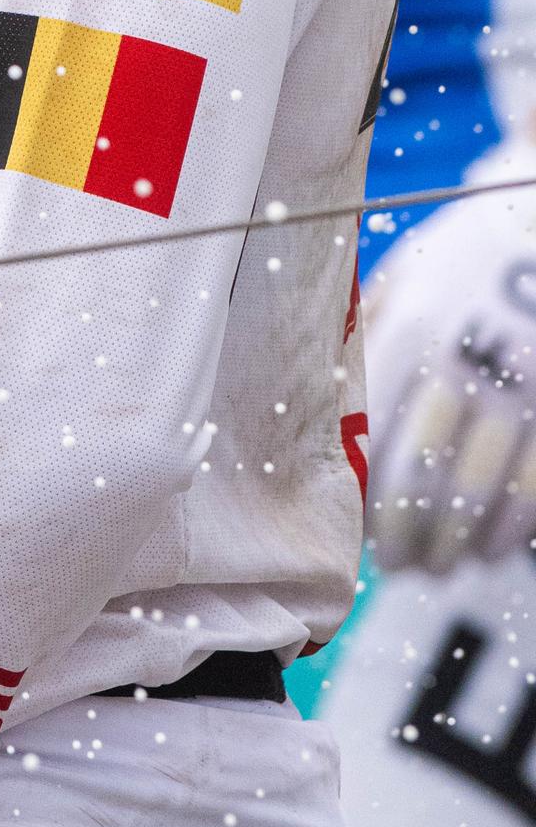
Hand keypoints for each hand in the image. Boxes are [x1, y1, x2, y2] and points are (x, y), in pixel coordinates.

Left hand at [365, 158, 535, 573]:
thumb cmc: (465, 259)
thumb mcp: (407, 275)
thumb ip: (364, 331)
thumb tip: (312, 392)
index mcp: (410, 330)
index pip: (368, 436)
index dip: (358, 496)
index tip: (353, 529)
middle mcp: (463, 361)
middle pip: (421, 477)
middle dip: (403, 537)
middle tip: (395, 565)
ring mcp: (522, 387)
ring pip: (480, 495)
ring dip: (454, 547)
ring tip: (437, 567)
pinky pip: (533, 492)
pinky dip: (510, 532)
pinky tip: (491, 548)